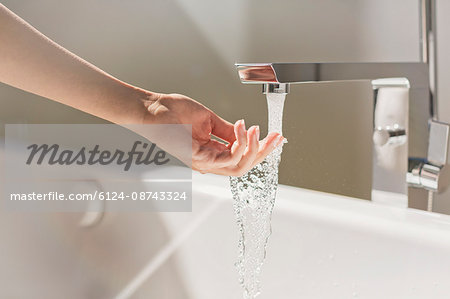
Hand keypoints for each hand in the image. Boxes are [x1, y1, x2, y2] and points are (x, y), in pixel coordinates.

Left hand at [142, 92, 283, 175]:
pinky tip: (244, 128)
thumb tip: (247, 133)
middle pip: (244, 167)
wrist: (152, 109)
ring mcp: (203, 162)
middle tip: (276, 137)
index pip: (242, 158)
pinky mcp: (198, 157)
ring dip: (253, 149)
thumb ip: (228, 131)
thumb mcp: (209, 120)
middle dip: (263, 152)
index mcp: (212, 152)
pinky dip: (240, 144)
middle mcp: (209, 161)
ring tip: (257, 130)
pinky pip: (227, 159)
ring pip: (239, 168)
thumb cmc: (173, 112)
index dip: (261, 149)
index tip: (275, 137)